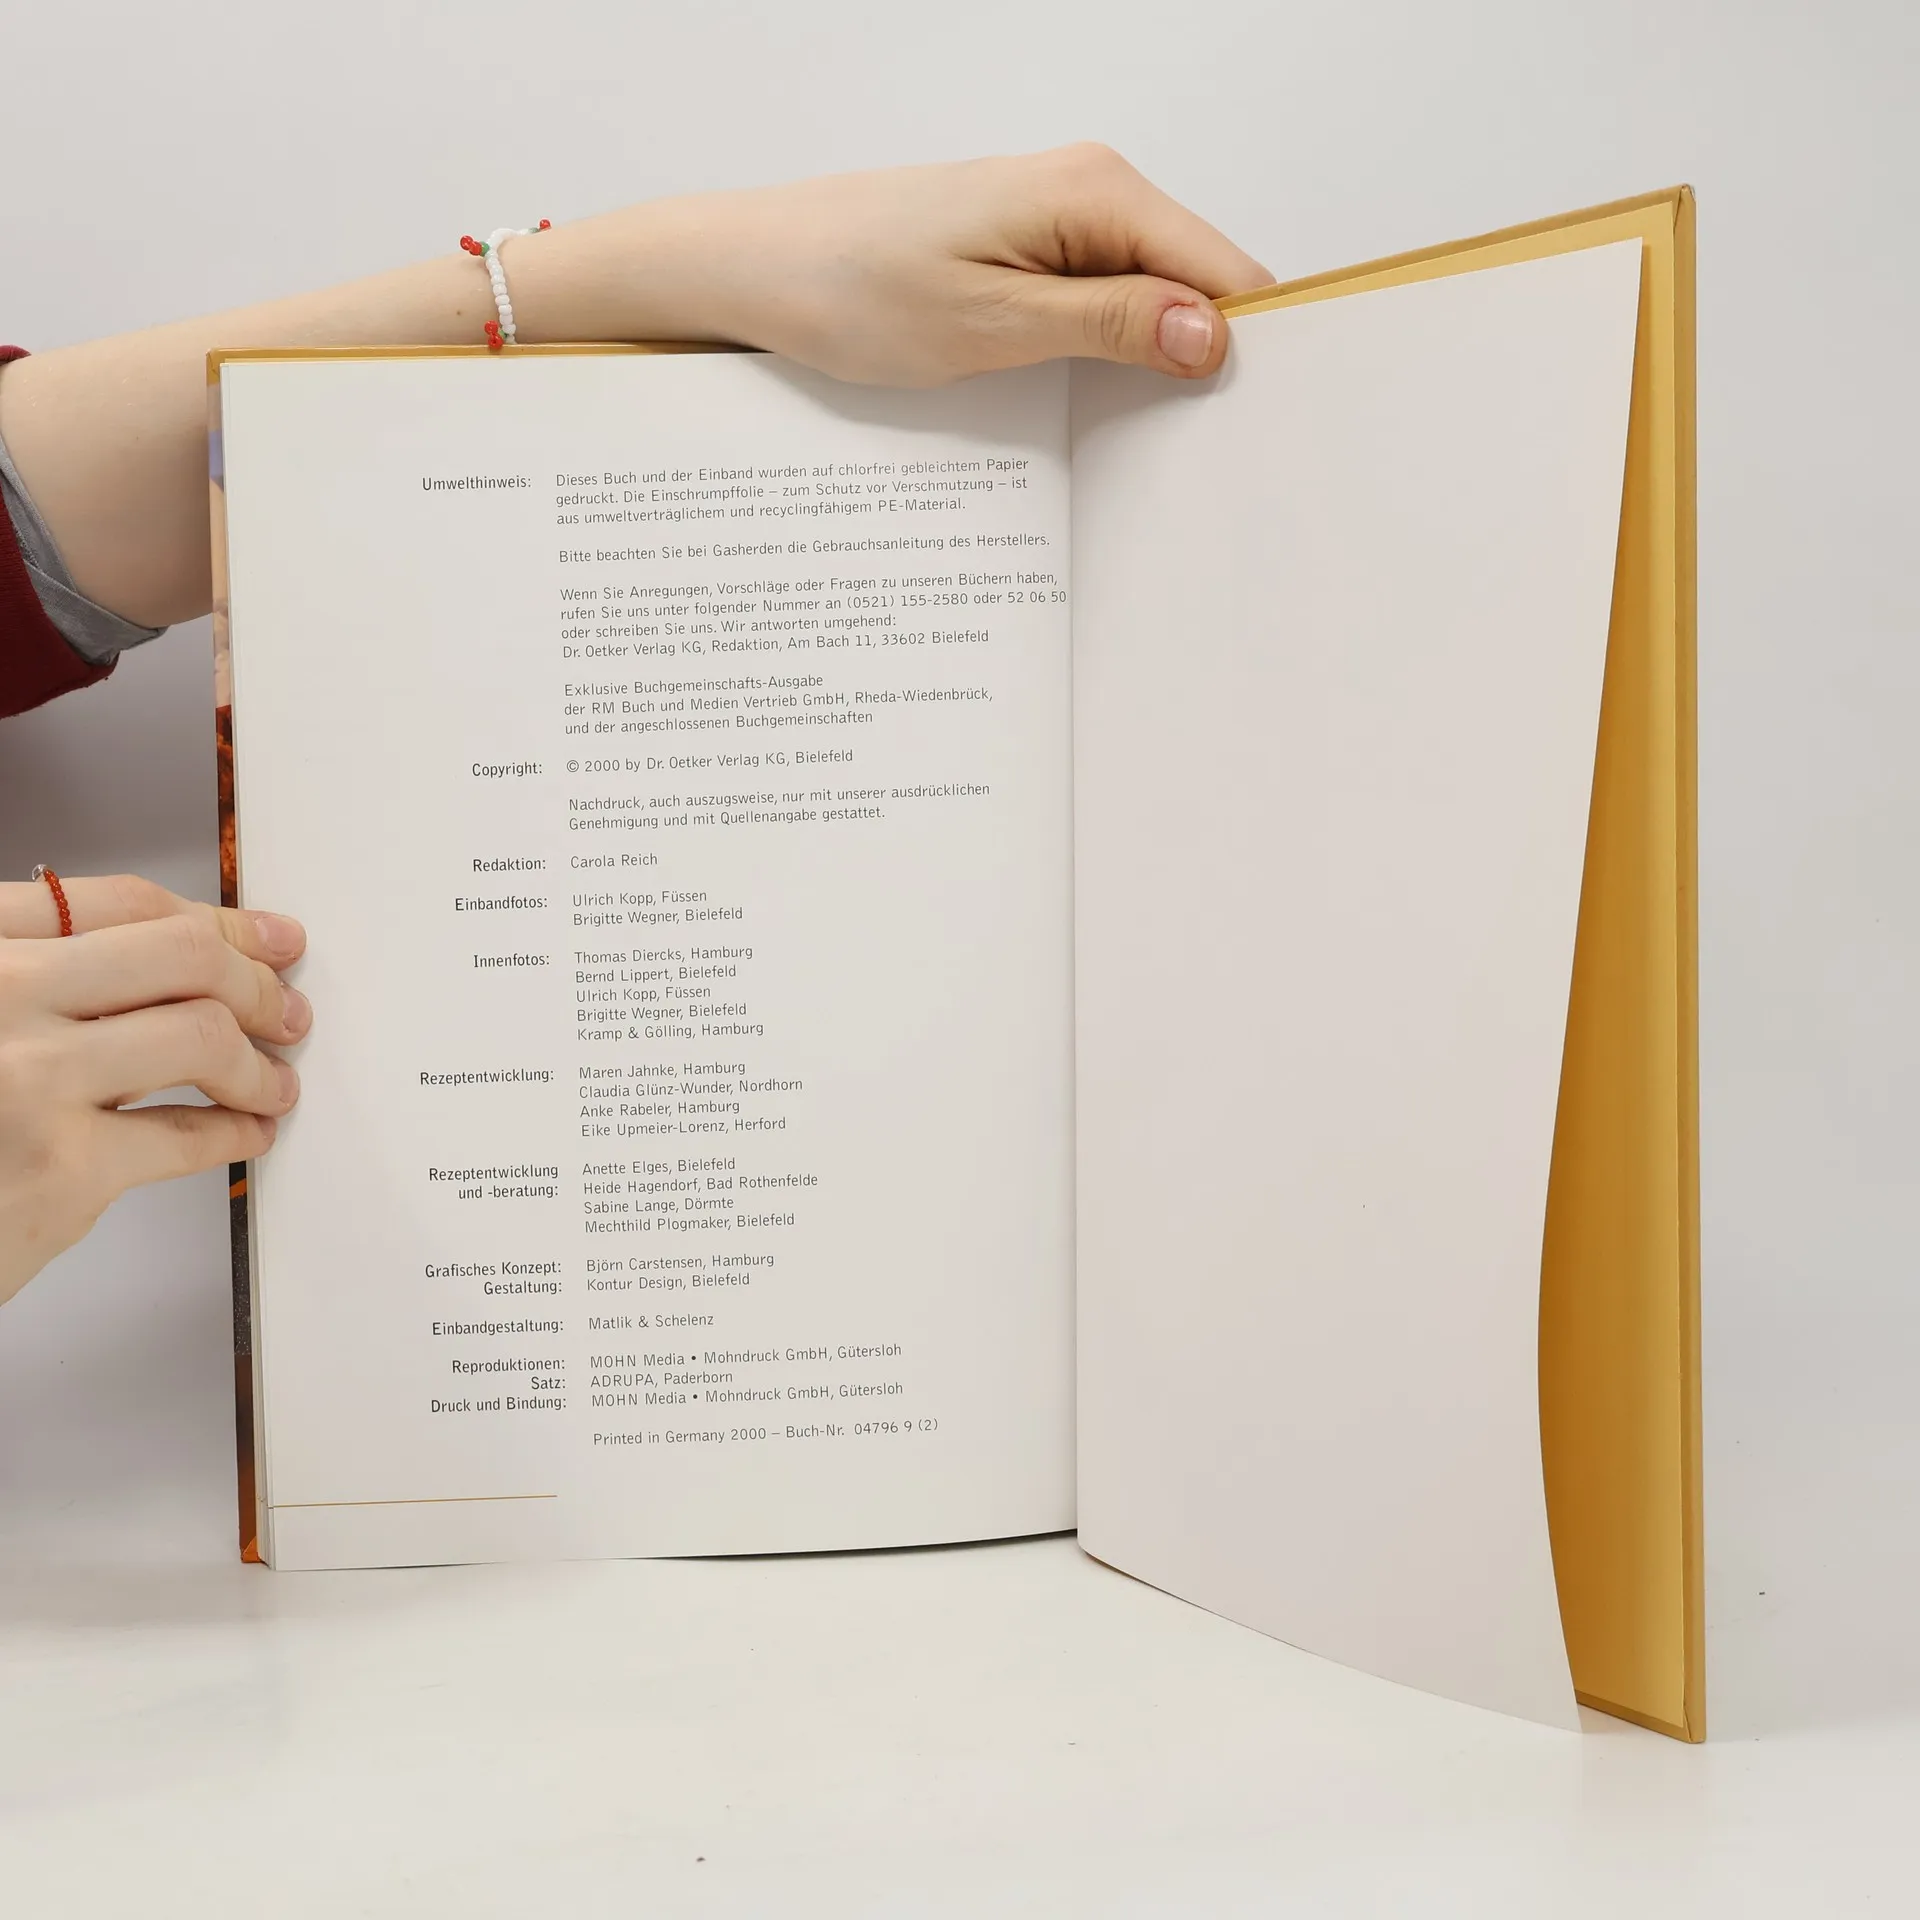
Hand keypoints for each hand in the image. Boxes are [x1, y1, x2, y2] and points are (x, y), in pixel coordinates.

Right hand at [0, 874, 308, 1305]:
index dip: (213, 920)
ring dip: (257, 1064)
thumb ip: (43, 981)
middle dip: (255, 981)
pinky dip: (236, 1133)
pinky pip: (185, 1136)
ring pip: (201, 1036)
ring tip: (272, 1082)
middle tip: (283, 1010)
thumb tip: (182, 961)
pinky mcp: (60, 1169)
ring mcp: (28, 1079)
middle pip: (180, 955)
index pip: (118, 904)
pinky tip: (247, 1133)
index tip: (261, 935)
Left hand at [1, 145, 1268, 631]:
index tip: (1278, 429)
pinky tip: (1100, 410)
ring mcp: (1051, 221)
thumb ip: (1110, 325)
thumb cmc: (843, 284)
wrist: (742, 267)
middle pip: (1196, 286)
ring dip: (1156, 368)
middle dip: (1211, 365)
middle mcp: (1085, 192)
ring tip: (1161, 445)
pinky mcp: (1016, 253)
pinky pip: (1096, 304)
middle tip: (1217, 463)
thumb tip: (1218, 337)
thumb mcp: (988, 323)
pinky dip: (1107, 356)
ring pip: (1147, 301)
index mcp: (1095, 192)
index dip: (1260, 348)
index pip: (1228, 270)